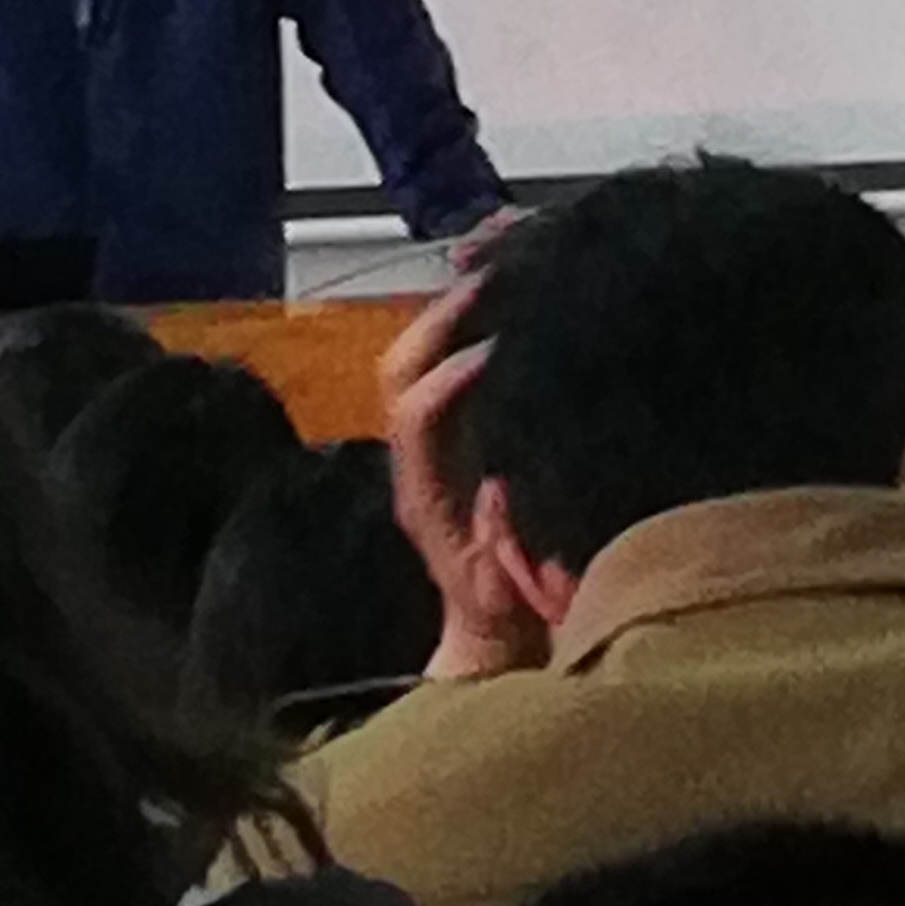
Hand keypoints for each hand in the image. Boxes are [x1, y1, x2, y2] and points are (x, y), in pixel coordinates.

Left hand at [379, 277, 545, 681]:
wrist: (492, 639)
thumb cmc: (503, 621)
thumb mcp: (503, 596)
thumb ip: (499, 547)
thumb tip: (496, 488)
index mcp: (425, 494)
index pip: (416, 416)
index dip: (448, 379)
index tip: (493, 352)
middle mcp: (416, 458)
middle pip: (400, 368)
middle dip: (438, 318)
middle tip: (490, 277)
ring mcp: (429, 443)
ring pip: (415, 356)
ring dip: (449, 309)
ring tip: (497, 266)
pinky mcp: (453, 433)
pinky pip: (445, 363)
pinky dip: (467, 324)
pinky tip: (504, 294)